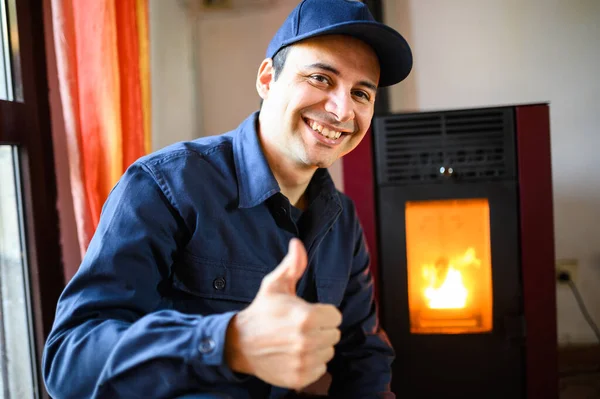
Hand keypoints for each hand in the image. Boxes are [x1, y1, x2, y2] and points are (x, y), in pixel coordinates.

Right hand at [225, 238, 341, 389]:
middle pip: (334, 334)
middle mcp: (307, 341)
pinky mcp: (300, 377)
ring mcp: (304, 361)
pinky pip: (321, 369)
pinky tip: (295, 355)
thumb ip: (292, 265)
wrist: (240, 344)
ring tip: (297, 340)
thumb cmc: (262, 312)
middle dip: (321, 329)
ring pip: (328, 352)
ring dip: (317, 346)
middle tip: (302, 327)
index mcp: (307, 316)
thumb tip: (297, 244)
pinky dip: (312, 364)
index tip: (308, 313)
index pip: (336, 316)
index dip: (324, 313)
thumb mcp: (275, 285)